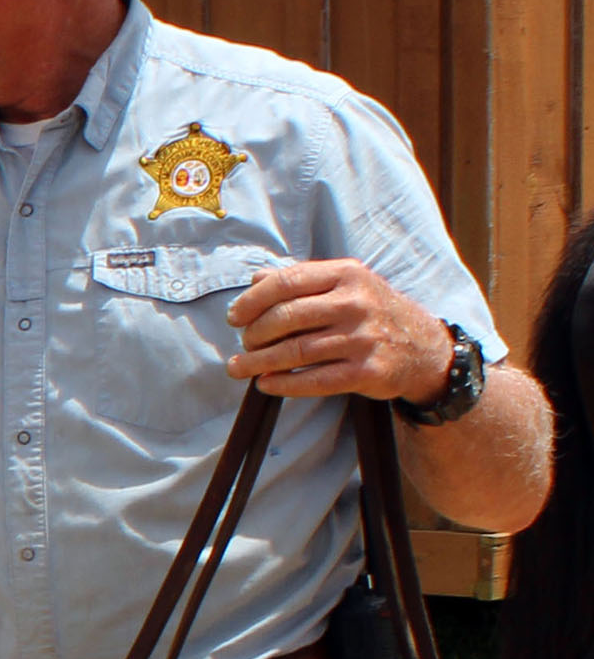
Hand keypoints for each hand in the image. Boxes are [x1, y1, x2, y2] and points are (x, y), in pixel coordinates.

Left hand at [226, 258, 454, 403]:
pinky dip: (284, 384)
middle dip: (254, 334)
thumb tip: (255, 279)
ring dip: (259, 362)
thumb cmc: (371, 312)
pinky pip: (315, 380)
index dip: (251, 302)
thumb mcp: (346, 284)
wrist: (423, 347)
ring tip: (239, 368)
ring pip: (295, 351)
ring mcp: (364, 338)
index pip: (285, 282)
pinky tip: (265, 384)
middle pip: (285, 317)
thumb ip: (302, 279)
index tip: (234, 318)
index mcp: (347, 274)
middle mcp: (356, 302)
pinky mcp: (368, 371)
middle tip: (243, 345)